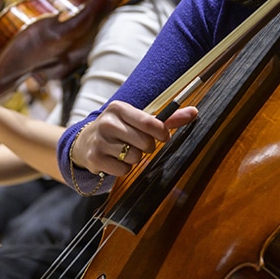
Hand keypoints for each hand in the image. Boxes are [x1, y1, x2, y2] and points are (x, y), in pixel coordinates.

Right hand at [70, 101, 198, 176]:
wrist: (85, 142)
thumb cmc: (120, 128)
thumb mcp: (138, 119)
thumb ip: (168, 118)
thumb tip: (194, 112)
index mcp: (119, 108)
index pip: (149, 122)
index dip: (161, 133)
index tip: (163, 136)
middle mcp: (107, 122)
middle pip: (145, 143)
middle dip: (148, 147)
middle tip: (140, 144)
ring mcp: (100, 141)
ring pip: (135, 157)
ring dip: (136, 158)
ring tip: (126, 150)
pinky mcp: (95, 159)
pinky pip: (124, 170)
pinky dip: (125, 169)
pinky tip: (117, 160)